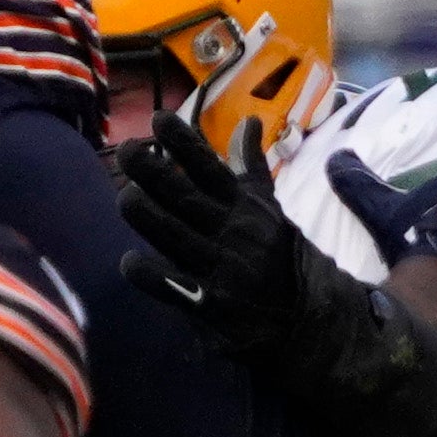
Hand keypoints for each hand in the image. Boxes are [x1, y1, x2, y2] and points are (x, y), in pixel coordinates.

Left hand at [114, 127, 347, 353]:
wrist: (310, 318)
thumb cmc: (280, 255)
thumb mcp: (269, 207)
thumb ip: (251, 166)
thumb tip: (247, 120)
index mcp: (243, 206)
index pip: (210, 167)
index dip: (184, 142)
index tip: (158, 118)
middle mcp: (230, 231)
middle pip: (184, 195)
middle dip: (152, 170)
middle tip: (126, 150)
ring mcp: (220, 266)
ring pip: (172, 234)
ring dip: (146, 213)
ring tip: (127, 196)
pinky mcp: (211, 303)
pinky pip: (171, 285)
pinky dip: (147, 272)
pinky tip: (130, 262)